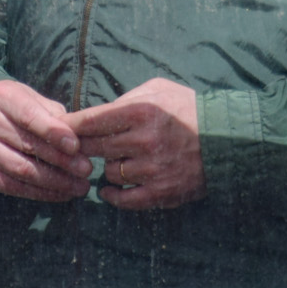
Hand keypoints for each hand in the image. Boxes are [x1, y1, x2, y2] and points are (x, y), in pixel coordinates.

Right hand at [0, 80, 93, 201]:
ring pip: (22, 170)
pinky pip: (13, 187)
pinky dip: (40, 193)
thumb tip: (80, 137)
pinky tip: (60, 194)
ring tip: (78, 186)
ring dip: (55, 182)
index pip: (30, 116)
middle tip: (86, 170)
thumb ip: (54, 115)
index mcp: (2, 96)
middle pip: (28, 146)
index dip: (54, 132)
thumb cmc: (17, 108)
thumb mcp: (33, 100)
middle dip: (62, 161)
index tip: (76, 146)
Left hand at [70, 77, 206, 210]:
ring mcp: (153, 169)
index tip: (60, 129)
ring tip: (115, 160)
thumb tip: (94, 113)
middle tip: (76, 147)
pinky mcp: (162, 192)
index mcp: (141, 111)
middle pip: (95, 147)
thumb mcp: (157, 89)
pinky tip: (109, 189)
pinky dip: (113, 195)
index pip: (92, 120)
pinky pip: (124, 198)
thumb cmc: (187, 108)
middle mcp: (144, 140)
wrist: (226, 139)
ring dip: (107, 166)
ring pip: (109, 171)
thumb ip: (125, 98)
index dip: (71, 126)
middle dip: (82, 146)